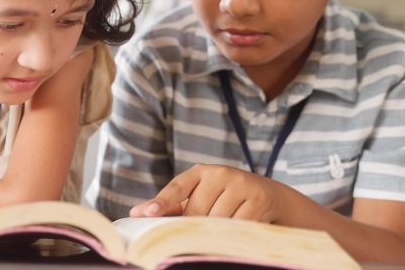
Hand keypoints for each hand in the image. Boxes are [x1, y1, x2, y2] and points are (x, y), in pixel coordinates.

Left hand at [129, 164, 282, 221]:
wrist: (268, 195)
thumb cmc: (224, 198)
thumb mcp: (200, 196)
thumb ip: (171, 205)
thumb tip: (136, 213)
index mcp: (200, 171)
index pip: (177, 187)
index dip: (161, 201)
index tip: (145, 214)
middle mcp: (220, 173)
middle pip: (196, 212)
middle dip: (198, 225)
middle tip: (207, 227)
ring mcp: (240, 184)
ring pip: (217, 221)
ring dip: (218, 231)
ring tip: (226, 226)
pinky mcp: (258, 198)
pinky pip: (238, 226)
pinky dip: (235, 234)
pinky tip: (239, 229)